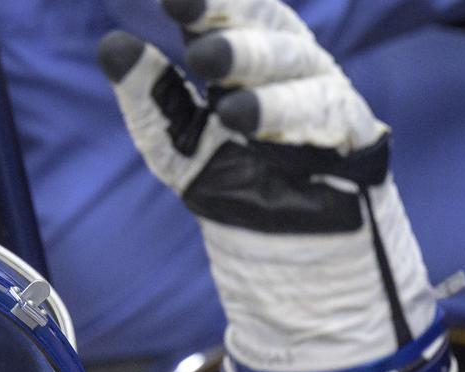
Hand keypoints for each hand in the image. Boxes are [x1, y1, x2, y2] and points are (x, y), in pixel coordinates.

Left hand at [98, 0, 433, 371]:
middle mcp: (290, 64)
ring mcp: (324, 94)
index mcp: (251, 52)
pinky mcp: (352, 133)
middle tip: (187, 15)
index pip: (231, 9)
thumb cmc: (235, 182)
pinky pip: (324, 113)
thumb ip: (150, 95)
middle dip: (229, 19)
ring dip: (255, 67)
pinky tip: (248, 118)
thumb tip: (111, 44)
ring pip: (295, 66)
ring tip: (217, 87)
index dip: (207, 0)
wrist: (289, 252)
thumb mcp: (178, 141)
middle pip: (267, 26)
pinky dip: (287, 113)